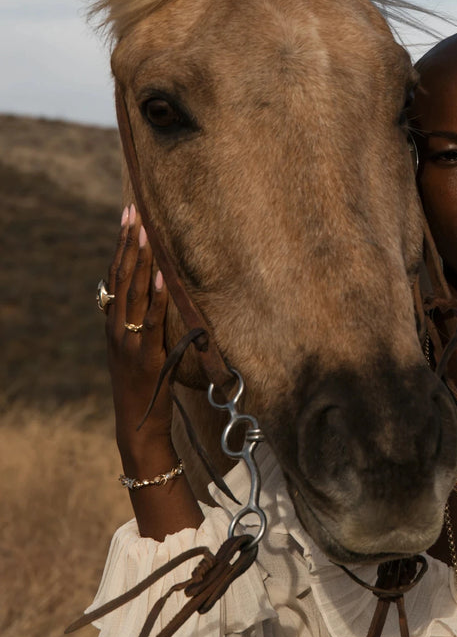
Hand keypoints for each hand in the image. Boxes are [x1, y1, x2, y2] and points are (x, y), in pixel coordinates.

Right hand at [105, 204, 171, 461]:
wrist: (138, 423)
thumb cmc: (142, 386)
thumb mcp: (133, 349)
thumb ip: (138, 322)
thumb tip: (149, 293)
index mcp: (113, 324)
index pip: (115, 276)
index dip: (121, 246)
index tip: (127, 217)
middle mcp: (117, 328)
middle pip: (122, 277)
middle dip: (129, 243)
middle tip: (134, 212)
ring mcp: (130, 341)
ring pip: (135, 293)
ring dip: (142, 261)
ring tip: (146, 233)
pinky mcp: (149, 355)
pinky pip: (154, 320)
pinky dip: (158, 297)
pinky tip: (163, 275)